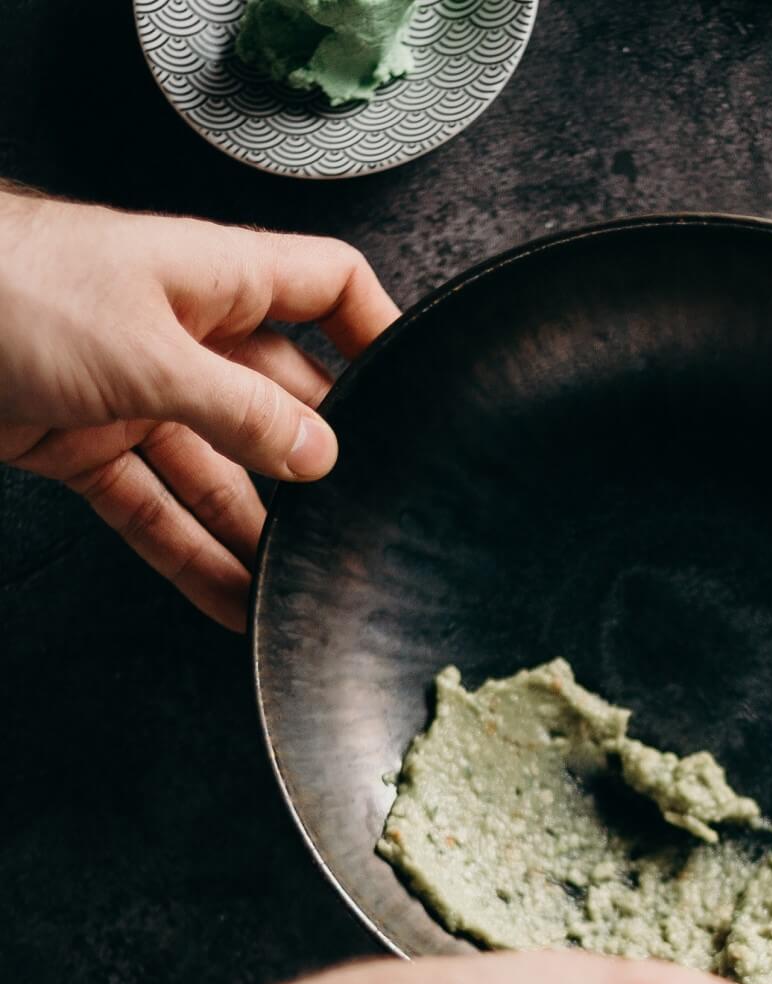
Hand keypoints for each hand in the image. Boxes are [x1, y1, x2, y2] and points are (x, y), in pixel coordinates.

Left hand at [0, 189, 399, 630]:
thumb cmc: (8, 287)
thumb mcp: (146, 351)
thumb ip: (241, 409)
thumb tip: (321, 455)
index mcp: (217, 281)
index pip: (329, 287)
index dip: (378, 330)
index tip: (415, 387)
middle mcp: (189, 336)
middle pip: (283, 399)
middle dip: (319, 460)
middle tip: (360, 519)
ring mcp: (140, 393)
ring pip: (221, 469)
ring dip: (256, 528)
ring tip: (301, 584)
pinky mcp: (89, 445)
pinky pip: (156, 508)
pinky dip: (189, 555)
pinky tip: (229, 599)